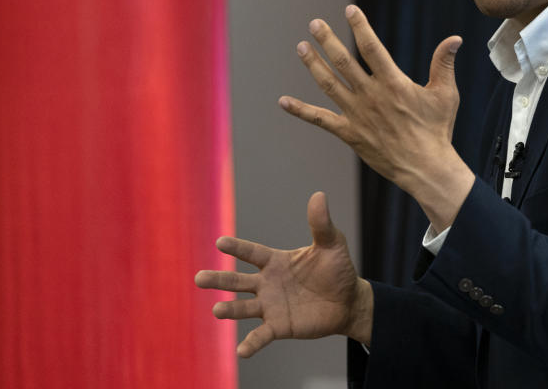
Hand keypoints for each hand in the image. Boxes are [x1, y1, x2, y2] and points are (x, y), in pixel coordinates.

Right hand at [194, 192, 372, 356]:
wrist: (348, 301)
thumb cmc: (337, 270)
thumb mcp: (332, 244)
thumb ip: (321, 224)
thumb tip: (319, 195)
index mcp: (276, 262)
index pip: (252, 253)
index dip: (237, 248)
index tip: (220, 242)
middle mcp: (267, 284)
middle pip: (237, 282)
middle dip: (218, 280)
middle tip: (199, 279)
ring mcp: (271, 306)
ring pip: (243, 308)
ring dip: (229, 310)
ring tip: (217, 311)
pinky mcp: (279, 326)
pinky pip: (261, 335)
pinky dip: (251, 343)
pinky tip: (241, 351)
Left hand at [279, 5, 473, 229]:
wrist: (426, 168)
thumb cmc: (438, 130)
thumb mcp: (446, 94)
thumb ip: (444, 64)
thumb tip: (455, 39)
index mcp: (394, 84)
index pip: (372, 48)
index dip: (360, 27)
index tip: (350, 10)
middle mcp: (372, 96)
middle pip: (344, 62)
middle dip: (327, 40)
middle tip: (314, 23)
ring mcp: (358, 115)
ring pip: (329, 85)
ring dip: (313, 65)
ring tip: (301, 47)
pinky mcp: (349, 134)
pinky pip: (320, 120)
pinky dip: (300, 110)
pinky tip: (283, 101)